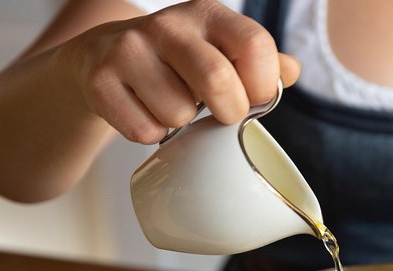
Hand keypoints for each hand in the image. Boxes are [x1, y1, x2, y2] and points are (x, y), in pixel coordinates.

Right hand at [61, 0, 299, 143]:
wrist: (103, 55)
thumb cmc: (177, 59)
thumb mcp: (220, 48)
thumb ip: (260, 61)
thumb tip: (292, 72)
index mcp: (207, 13)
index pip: (255, 46)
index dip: (263, 85)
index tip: (254, 98)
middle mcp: (167, 24)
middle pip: (218, 81)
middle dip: (229, 112)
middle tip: (221, 114)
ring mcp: (129, 50)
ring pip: (178, 115)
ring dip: (183, 125)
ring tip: (172, 105)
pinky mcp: (100, 80)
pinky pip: (144, 130)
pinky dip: (152, 134)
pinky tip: (146, 112)